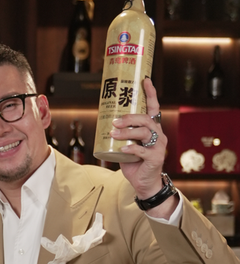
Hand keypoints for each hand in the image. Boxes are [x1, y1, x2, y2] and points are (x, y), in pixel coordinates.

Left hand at [111, 79, 175, 216]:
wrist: (144, 183)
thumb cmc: (134, 163)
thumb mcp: (126, 145)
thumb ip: (120, 135)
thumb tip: (105, 124)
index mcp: (151, 128)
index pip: (153, 107)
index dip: (150, 93)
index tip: (145, 80)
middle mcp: (158, 134)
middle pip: (145, 119)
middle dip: (129, 118)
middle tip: (114, 121)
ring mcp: (158, 146)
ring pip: (144, 133)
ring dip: (127, 132)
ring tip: (114, 133)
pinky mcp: (155, 158)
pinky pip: (143, 150)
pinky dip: (131, 149)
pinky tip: (123, 149)